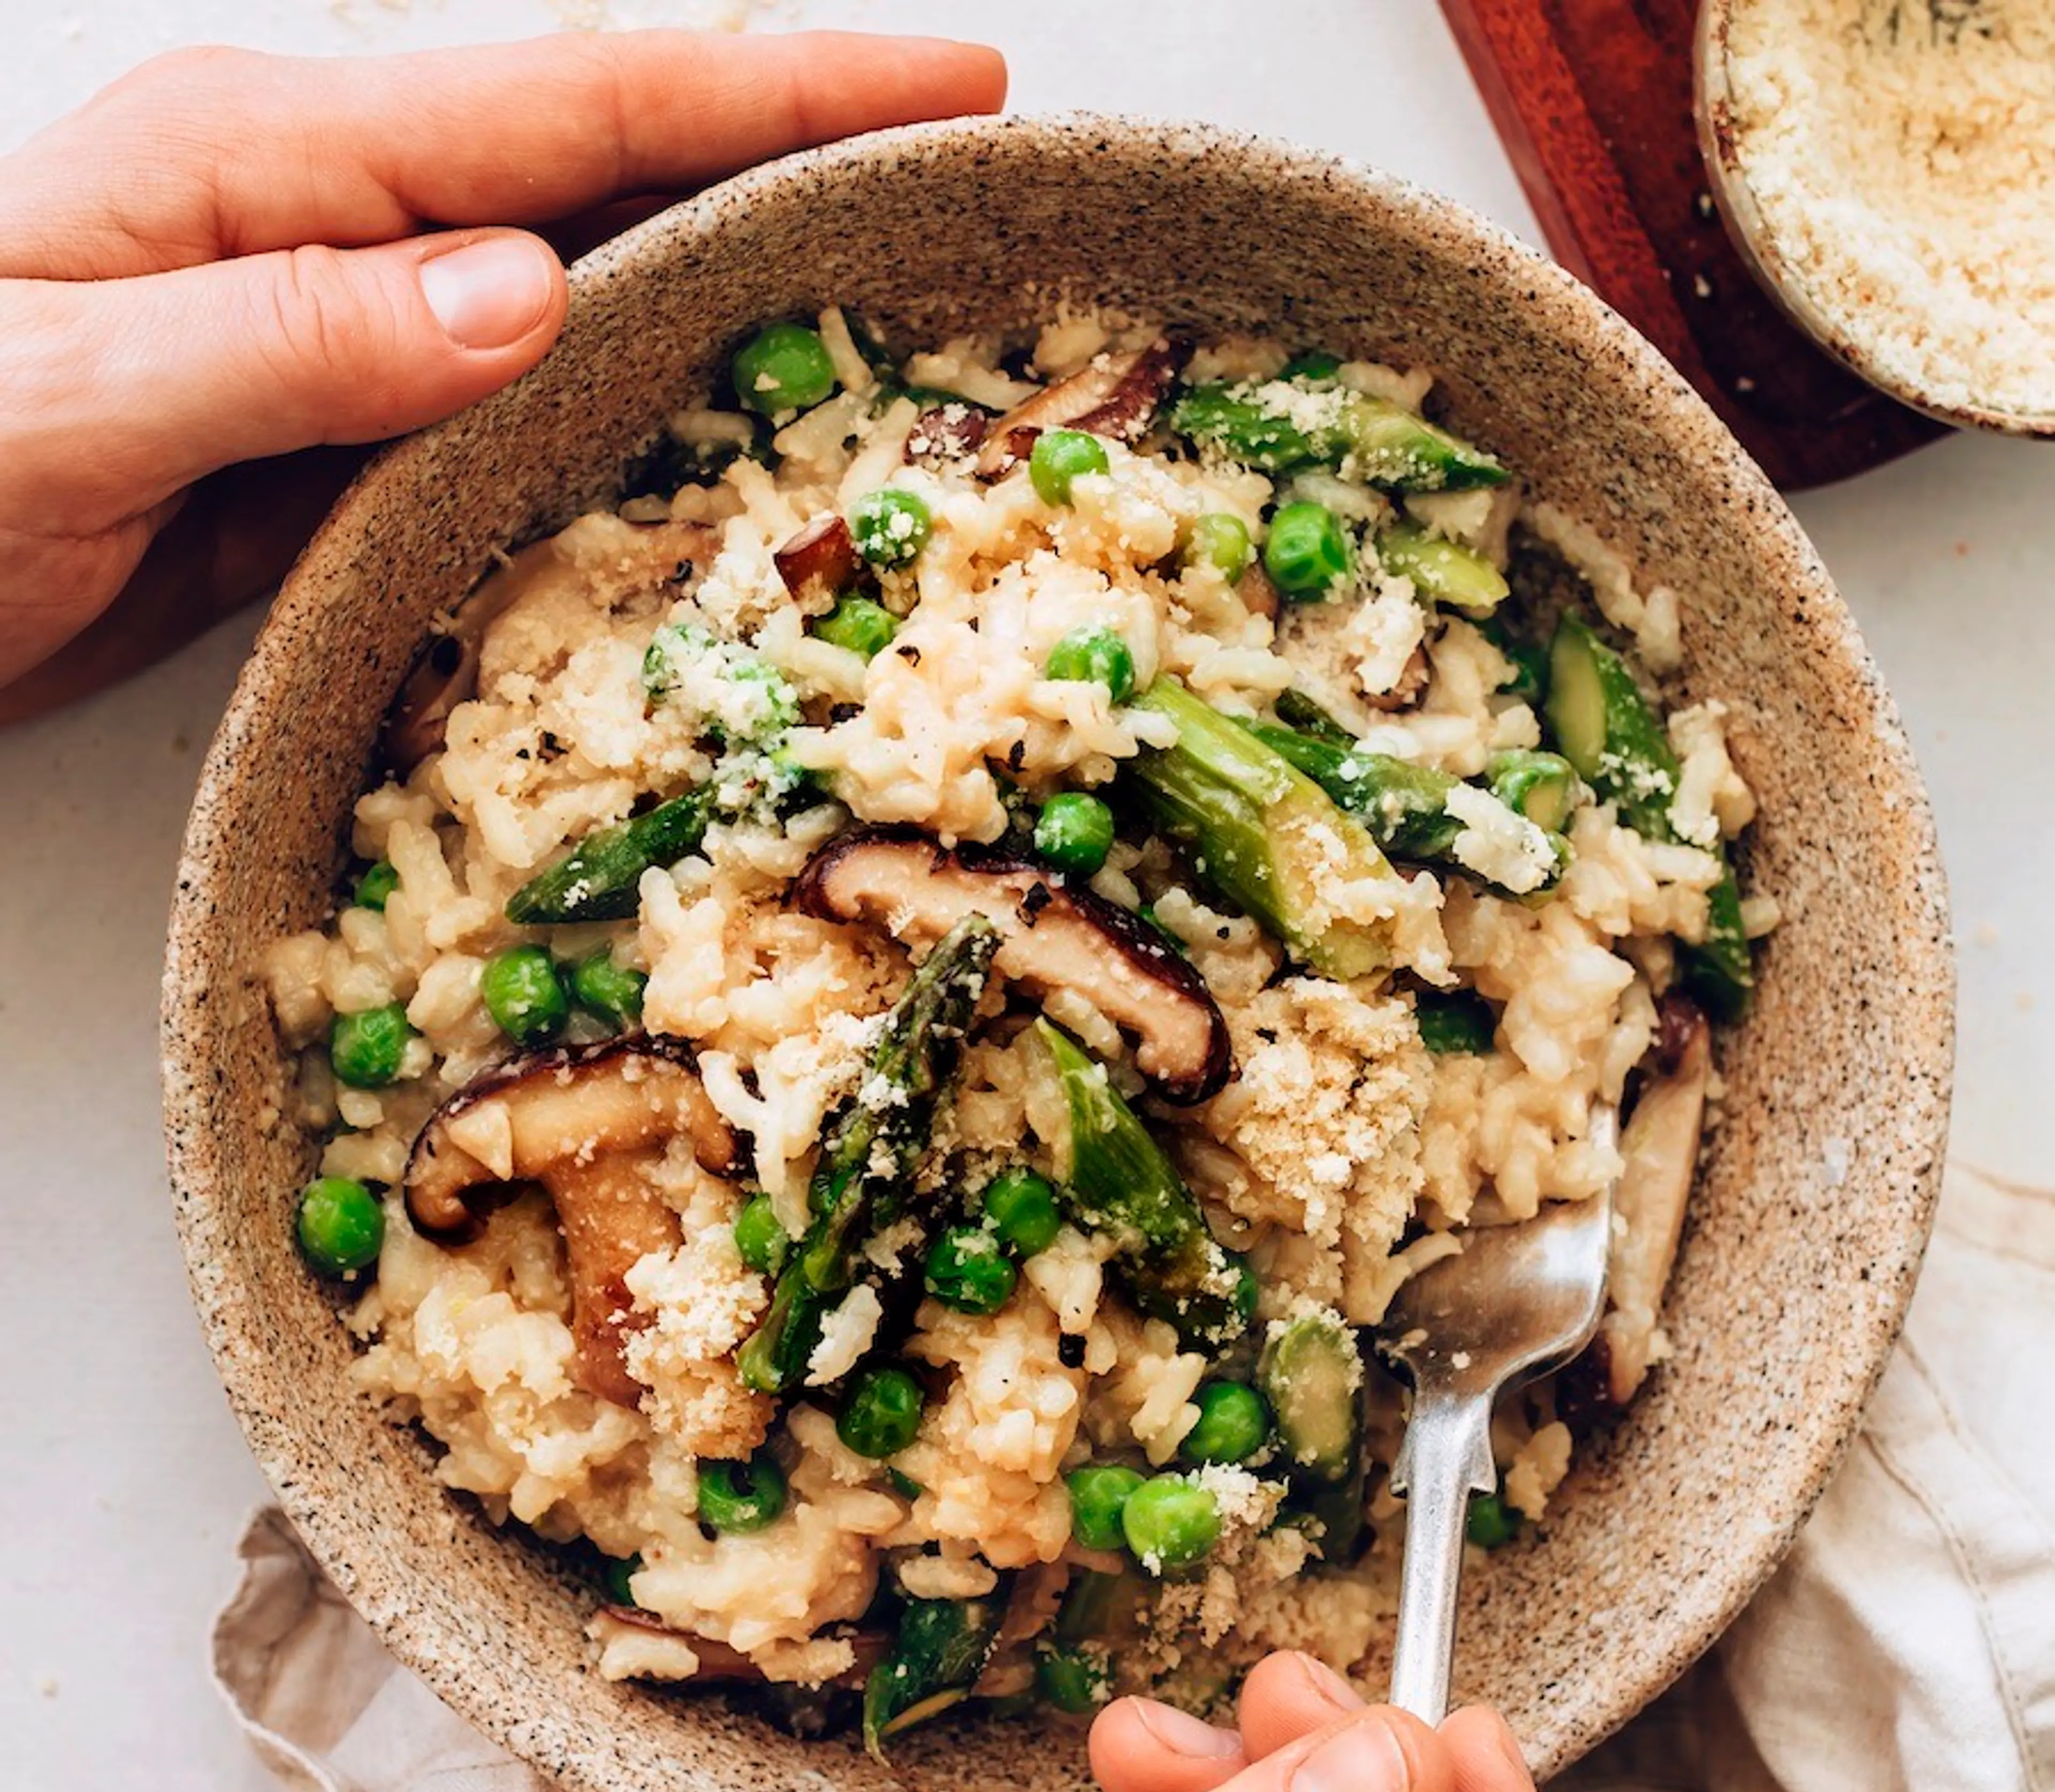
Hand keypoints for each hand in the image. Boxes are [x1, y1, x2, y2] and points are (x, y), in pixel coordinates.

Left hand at [0, 30, 1004, 718]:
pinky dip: (639, 389)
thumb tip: (524, 296)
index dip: (771, 85)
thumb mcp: (65, 397)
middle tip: (964, 163)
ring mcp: (347, 323)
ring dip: (737, 267)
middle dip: (796, 144)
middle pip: (610, 158)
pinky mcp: (346, 425)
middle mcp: (328, 219)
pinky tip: (713, 408)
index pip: (571, 102)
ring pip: (589, 272)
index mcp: (269, 162)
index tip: (941, 78)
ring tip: (889, 277)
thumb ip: (290, 338)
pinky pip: (530, 392)